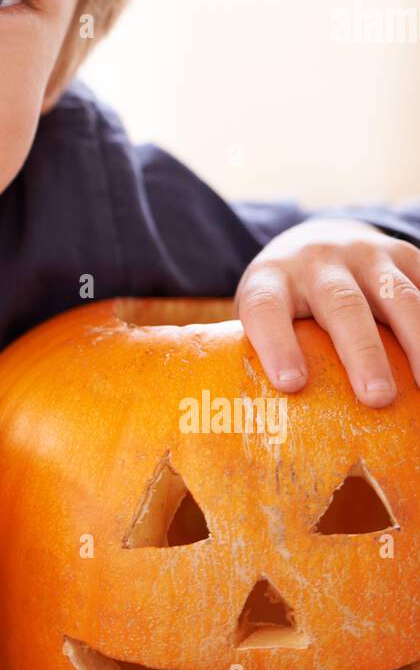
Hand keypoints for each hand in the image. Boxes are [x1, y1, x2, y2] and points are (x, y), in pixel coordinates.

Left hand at [234, 218, 419, 406]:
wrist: (315, 239)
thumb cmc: (286, 300)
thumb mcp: (265, 315)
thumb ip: (269, 354)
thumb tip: (277, 431)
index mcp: (271, 279)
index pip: (266, 308)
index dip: (276, 343)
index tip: (291, 384)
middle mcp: (317, 261)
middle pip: (341, 303)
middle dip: (362, 352)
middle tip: (376, 397)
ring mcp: (364, 254)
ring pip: (397, 295)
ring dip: (417, 342)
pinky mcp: (402, 255)